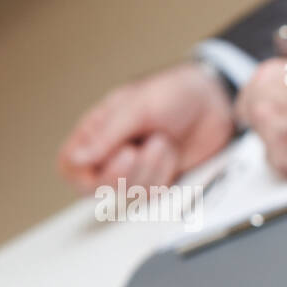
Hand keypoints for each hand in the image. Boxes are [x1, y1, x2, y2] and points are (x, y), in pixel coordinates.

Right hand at [57, 62, 233, 194]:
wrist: (215, 101)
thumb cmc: (173, 92)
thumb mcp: (137, 107)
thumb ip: (107, 135)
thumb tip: (78, 159)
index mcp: (96, 130)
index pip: (71, 166)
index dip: (85, 172)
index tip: (117, 155)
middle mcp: (111, 152)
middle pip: (99, 187)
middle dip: (125, 172)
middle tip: (140, 149)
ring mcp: (136, 168)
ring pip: (129, 192)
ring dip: (151, 169)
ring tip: (162, 141)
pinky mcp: (160, 178)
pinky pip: (154, 193)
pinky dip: (165, 175)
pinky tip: (171, 153)